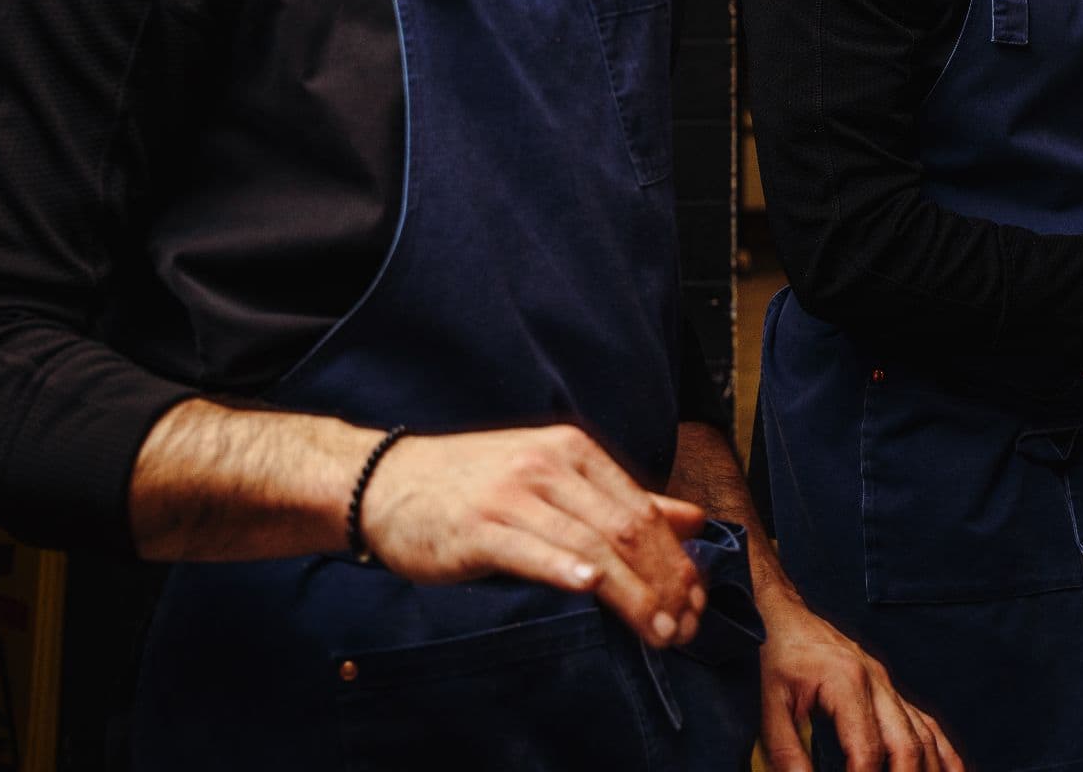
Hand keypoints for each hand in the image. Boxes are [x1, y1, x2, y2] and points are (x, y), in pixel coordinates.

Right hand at [358, 424, 711, 648]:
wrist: (386, 481)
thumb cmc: (474, 484)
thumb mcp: (554, 477)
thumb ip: (623, 499)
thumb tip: (692, 521)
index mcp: (575, 451)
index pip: (643, 510)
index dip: (676, 561)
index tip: (696, 602)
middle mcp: (549, 466)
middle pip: (626, 529)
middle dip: (664, 583)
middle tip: (684, 627)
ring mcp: (513, 494)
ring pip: (590, 544)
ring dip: (631, 593)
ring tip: (657, 630)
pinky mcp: (478, 526)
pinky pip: (530, 548)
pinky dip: (565, 568)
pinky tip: (591, 588)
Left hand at [758, 603, 964, 771]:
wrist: (785, 616)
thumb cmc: (776, 656)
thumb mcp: (769, 704)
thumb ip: (786, 750)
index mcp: (846, 683)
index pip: (866, 749)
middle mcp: (877, 683)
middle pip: (907, 745)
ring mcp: (889, 686)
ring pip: (925, 736)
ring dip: (930, 771)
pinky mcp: (891, 691)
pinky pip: (927, 724)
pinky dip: (944, 754)